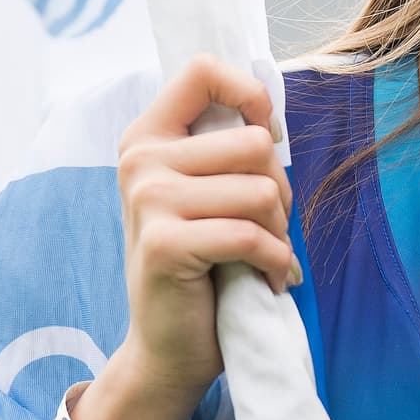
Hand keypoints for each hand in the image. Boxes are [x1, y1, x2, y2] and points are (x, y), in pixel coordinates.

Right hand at [115, 52, 300, 412]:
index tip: (265, 139)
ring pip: (260, 191)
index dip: (251, 97)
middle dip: (279, 190)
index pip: (203, 70)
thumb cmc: (201, 267)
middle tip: (268, 227)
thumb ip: (223, 149)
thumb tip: (270, 116)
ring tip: (265, 255)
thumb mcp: (205, 195)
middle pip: (253, 142)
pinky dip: (276, 263)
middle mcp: (140, 160)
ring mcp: (147, 201)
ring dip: (280, 231)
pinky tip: (269, 279)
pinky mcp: (164, 244)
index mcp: (147, 136)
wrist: (168, 348)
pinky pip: (251, 236)